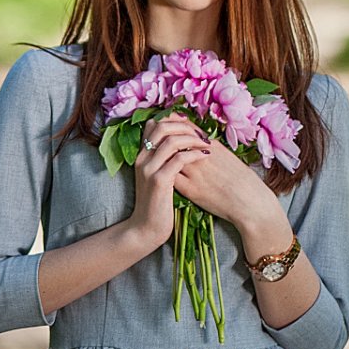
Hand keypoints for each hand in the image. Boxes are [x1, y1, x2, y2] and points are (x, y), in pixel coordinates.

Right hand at [125, 114, 211, 252]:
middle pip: (162, 126)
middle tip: (202, 134)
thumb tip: (180, 142)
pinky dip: (194, 154)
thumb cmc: (157, 203)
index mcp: (141, 155)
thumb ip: (162, 159)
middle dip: (185, 126)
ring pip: (171, 140)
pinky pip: (179, 159)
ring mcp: (149, 169)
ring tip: (206, 144)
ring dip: (193, 139)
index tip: (192, 126)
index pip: (154, 124)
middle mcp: (142, 158)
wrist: (146, 228)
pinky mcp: (160, 181)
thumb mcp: (157, 177)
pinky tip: (205, 155)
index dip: (174, 120)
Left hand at [167, 117, 283, 238]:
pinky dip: (164, 172)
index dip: (174, 125)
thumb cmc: (244, 181)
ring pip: (169, 157)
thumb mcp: (229, 157)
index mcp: (212, 145)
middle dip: (164, 138)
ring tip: (156, 155)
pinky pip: (171, 176)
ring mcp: (194, 172)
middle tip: (156, 138)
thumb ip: (213, 149)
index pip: (187, 129)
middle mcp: (201, 155)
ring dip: (162, 155)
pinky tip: (161, 173)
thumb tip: (201, 143)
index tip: (166, 124)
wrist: (250, 202)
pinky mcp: (190, 189)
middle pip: (175, 140)